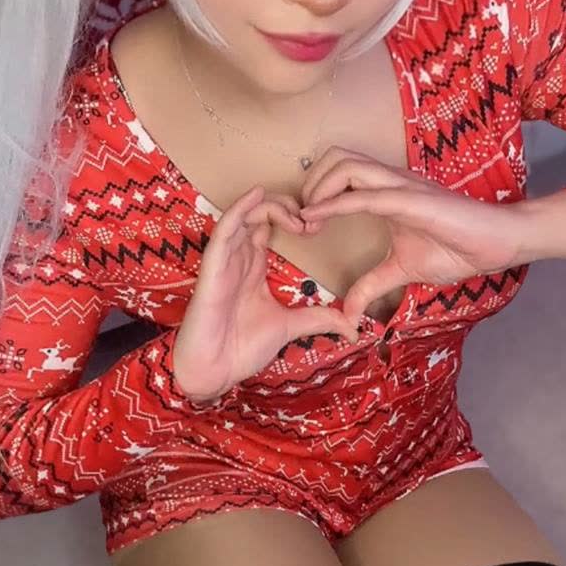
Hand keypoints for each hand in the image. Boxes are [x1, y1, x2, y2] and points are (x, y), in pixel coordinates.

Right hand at [172, 185, 361, 400]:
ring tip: (296, 211)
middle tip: (311, 217)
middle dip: (286, 206)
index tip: (317, 224)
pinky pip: (224, 230)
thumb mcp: (290, 327)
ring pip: (245, 215)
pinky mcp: (213, 267)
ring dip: (271, 207)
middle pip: (258, 214)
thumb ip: (319, 319)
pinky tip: (257, 194)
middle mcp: (238, 258)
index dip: (292, 216)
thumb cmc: (241, 348)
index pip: (269, 226)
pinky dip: (239, 210)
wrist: (214, 371)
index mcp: (253, 267)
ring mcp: (225, 260)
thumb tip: (352, 325)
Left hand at [298, 146, 523, 327]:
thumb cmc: (457, 248)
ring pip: (345, 165)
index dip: (313, 192)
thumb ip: (372, 286)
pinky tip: (317, 218)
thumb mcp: (402, 271)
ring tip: (309, 219)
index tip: (303, 225)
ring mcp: (399, 186)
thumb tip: (349, 314)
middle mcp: (388, 181)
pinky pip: (364, 196)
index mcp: (384, 192)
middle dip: (309, 183)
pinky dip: (334, 204)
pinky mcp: (410, 200)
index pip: (338, 172)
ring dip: (317, 189)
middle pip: (334, 157)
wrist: (497, 243)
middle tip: (303, 219)